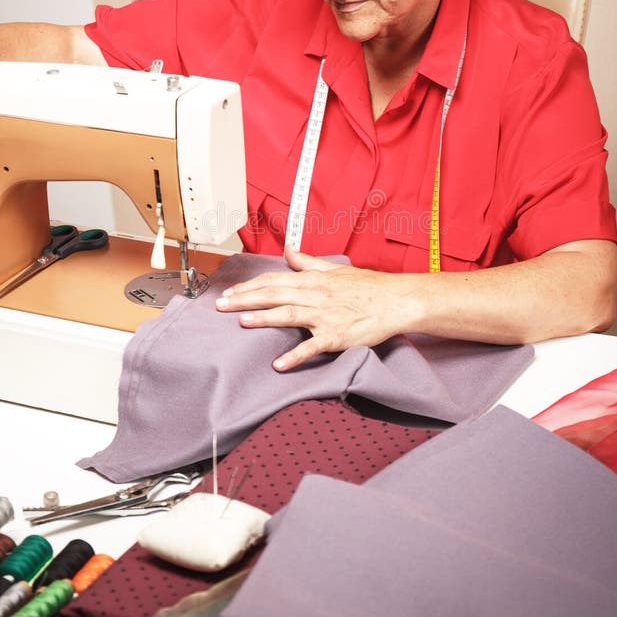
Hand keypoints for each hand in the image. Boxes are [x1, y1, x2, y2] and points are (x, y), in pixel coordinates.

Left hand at [215, 246, 405, 370]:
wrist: (396, 300)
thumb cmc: (368, 286)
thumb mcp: (335, 270)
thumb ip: (308, 262)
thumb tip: (288, 251)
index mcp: (313, 281)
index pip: (274, 280)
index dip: (250, 286)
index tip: (230, 292)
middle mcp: (316, 296)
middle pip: (274, 295)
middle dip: (246, 299)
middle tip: (221, 306)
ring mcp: (326, 316)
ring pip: (289, 314)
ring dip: (264, 318)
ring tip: (242, 322)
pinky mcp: (337, 336)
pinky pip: (313, 346)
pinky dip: (296, 356)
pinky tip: (279, 365)